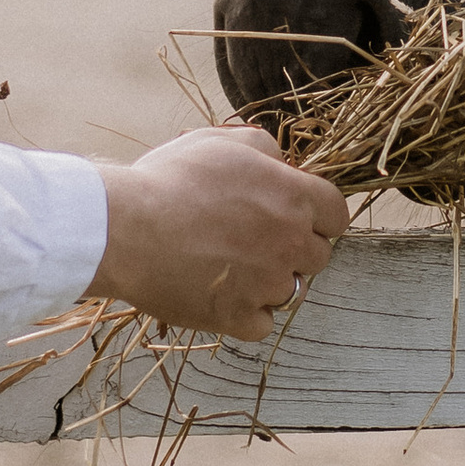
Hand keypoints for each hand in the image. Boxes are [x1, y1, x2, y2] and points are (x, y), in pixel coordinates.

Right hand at [91, 125, 349, 342]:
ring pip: (290, 291)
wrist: (127, 228)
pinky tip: (223, 294)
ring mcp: (267, 285)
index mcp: (294, 198)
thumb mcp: (223, 142)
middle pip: (319, 256)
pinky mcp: (238, 318)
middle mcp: (290, 243)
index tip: (295, 215)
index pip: (337, 215)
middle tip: (256, 239)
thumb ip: (265, 149)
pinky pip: (261, 324)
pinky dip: (247, 314)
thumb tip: (281, 163)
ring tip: (231, 266)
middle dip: (295, 248)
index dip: (318, 215)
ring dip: (270, 281)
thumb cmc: (171, 179)